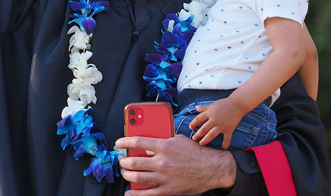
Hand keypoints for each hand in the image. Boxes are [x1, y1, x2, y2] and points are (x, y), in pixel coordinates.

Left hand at [114, 135, 235, 194]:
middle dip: (124, 161)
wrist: (211, 168)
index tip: (118, 143)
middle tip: (122, 160)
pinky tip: (130, 192)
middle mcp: (162, 161)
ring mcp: (164, 177)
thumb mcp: (178, 139)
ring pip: (138, 177)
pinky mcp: (168, 189)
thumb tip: (148, 143)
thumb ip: (163, 139)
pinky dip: (136, 194)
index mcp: (164, 146)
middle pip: (134, 161)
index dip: (125, 142)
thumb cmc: (195, 152)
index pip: (138, 142)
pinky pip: (148, 193)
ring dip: (127, 175)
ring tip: (125, 172)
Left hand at [188, 97, 246, 149]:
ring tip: (201, 144)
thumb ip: (204, 107)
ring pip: (212, 134)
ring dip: (205, 140)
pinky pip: (226, 139)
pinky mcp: (229, 129)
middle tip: (194, 139)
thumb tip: (196, 108)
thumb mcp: (213, 104)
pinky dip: (224, 145)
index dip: (193, 123)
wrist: (238, 104)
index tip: (190, 128)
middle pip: (204, 128)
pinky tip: (221, 149)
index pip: (199, 118)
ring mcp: (222, 125)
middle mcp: (215, 119)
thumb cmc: (225, 103)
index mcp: (210, 112)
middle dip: (198, 134)